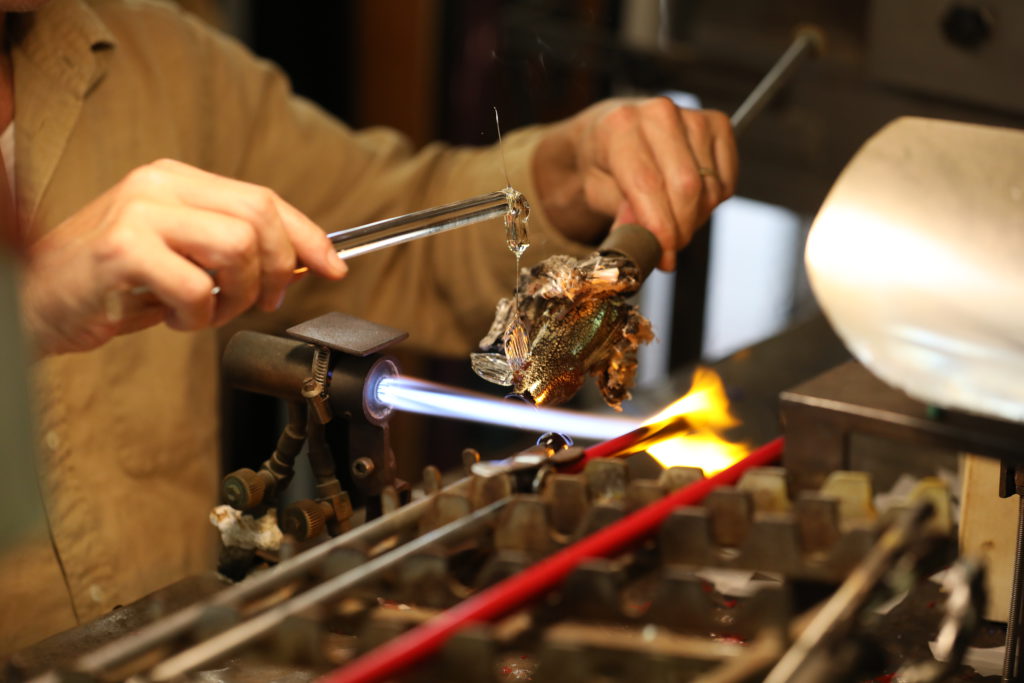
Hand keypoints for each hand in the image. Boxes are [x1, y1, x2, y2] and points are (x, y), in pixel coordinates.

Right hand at [20, 159, 346, 354]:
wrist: (40, 298)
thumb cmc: (116, 282)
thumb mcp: (181, 253)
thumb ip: (232, 247)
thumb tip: (303, 262)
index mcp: (178, 179)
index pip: (265, 199)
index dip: (310, 236)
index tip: (336, 267)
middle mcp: (160, 185)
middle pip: (260, 218)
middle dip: (279, 269)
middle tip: (262, 301)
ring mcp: (140, 213)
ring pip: (237, 248)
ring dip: (238, 296)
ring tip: (208, 310)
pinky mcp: (123, 250)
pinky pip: (198, 287)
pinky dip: (199, 316)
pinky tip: (175, 317)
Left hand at [533, 97, 737, 269]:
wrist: (610, 132)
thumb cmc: (602, 163)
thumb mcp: (596, 192)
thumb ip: (622, 216)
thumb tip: (645, 244)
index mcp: (620, 127)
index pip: (649, 185)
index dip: (661, 229)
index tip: (664, 258)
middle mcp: (658, 113)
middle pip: (687, 187)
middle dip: (681, 229)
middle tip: (670, 248)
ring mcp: (691, 115)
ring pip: (709, 187)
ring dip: (696, 218)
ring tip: (674, 221)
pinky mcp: (717, 123)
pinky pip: (726, 179)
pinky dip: (713, 201)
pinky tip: (691, 201)